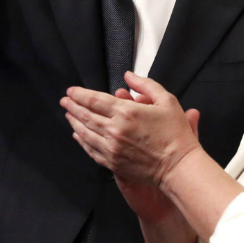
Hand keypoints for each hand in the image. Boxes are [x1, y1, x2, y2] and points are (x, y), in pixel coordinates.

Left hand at [60, 71, 201, 191]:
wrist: (178, 167)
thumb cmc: (175, 133)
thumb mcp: (166, 100)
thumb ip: (145, 85)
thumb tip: (127, 75)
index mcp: (126, 112)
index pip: (94, 100)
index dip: (79, 94)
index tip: (71, 91)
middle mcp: (114, 130)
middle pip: (85, 115)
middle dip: (72, 106)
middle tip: (64, 101)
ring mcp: (111, 148)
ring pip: (85, 133)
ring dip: (74, 122)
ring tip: (67, 115)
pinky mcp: (112, 163)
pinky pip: (91, 150)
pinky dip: (81, 141)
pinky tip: (77, 135)